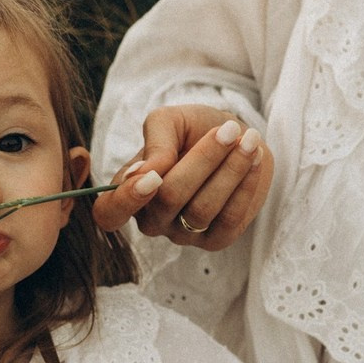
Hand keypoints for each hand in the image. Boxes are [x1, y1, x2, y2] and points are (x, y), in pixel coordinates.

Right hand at [91, 104, 273, 250]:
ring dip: (230, 170)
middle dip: (202, 160)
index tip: (152, 175)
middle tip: (227, 130)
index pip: (108, 213)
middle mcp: (151, 218)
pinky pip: (229, 220)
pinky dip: (244, 187)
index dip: (126, 200)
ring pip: (201, 209)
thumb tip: (147, 171)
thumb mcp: (169, 122)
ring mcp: (181, 234)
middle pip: (168, 199)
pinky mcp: (215, 240)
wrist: (233, 139)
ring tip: (248, 139)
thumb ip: (155, 141)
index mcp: (128, 191)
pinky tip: (254, 160)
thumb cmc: (192, 130)